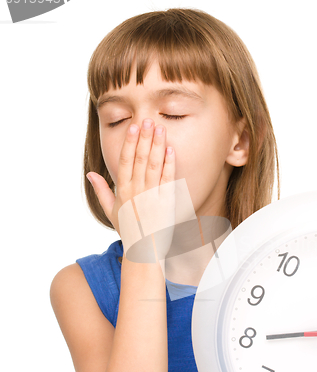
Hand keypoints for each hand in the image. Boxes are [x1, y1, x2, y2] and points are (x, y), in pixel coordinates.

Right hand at [86, 119, 175, 252]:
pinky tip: (171, 150)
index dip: (130, 142)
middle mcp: (136, 191)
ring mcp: (151, 197)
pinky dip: (169, 165)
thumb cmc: (128, 231)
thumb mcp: (111, 211)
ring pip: (153, 166)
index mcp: (122, 191)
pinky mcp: (166, 203)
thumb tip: (90, 174)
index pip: (126, 161)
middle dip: (145, 138)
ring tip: (160, 129)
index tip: (134, 126)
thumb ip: (101, 191)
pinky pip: (167, 180)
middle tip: (149, 120)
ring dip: (157, 146)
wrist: (144, 251)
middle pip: (140, 159)